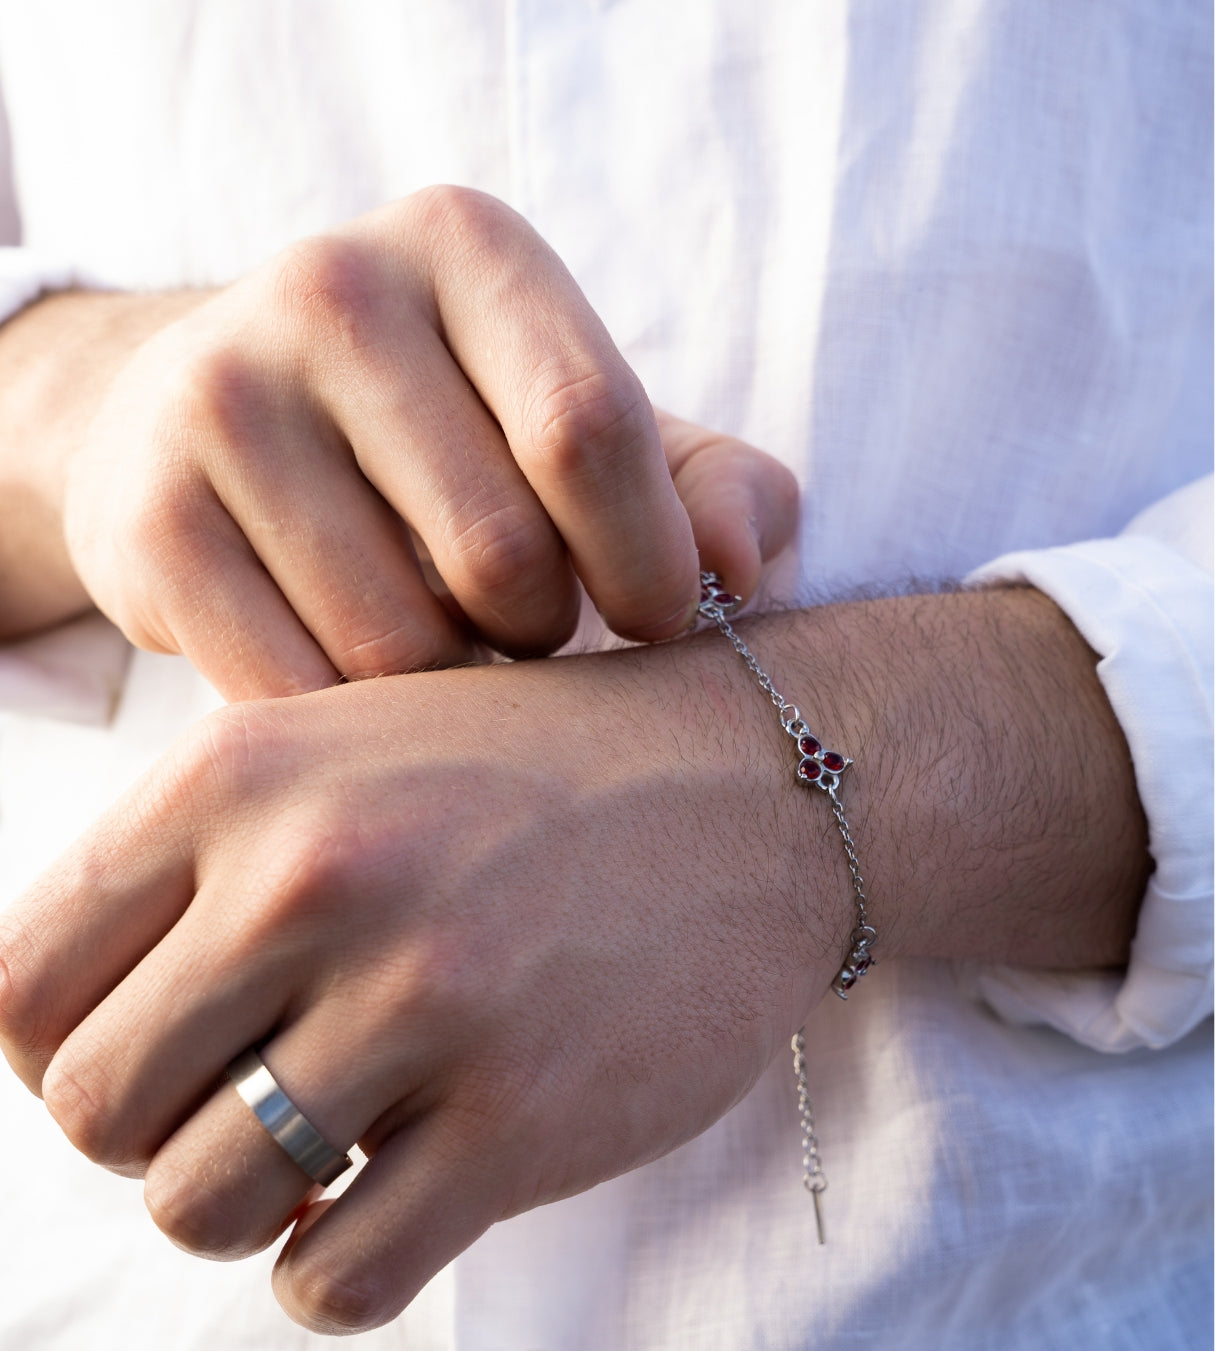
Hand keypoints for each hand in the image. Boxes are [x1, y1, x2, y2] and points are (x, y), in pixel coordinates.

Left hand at [0, 635, 850, 1331]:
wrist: (753, 789)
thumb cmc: (526, 782)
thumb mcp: (337, 754)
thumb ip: (189, 870)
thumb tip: (52, 1044)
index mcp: (239, 780)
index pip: (19, 988)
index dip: (57, 1054)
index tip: (151, 1065)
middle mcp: (313, 879)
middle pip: (93, 1110)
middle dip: (153, 1138)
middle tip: (244, 1113)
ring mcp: (424, 1000)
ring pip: (196, 1209)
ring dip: (242, 1213)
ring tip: (320, 1160)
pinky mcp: (523, 1121)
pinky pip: (332, 1281)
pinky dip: (333, 1274)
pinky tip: (393, 1207)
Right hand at [39, 187, 796, 694]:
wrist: (203, 420)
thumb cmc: (447, 438)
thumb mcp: (584, 428)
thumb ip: (706, 485)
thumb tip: (740, 569)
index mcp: (466, 248)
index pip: (587, 429)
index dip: (645, 564)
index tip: (655, 621)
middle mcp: (332, 290)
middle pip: (499, 556)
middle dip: (541, 631)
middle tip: (523, 622)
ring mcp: (221, 397)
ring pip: (395, 644)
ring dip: (447, 686)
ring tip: (440, 639)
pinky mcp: (147, 514)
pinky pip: (291, 691)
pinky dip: (350, 722)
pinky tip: (355, 678)